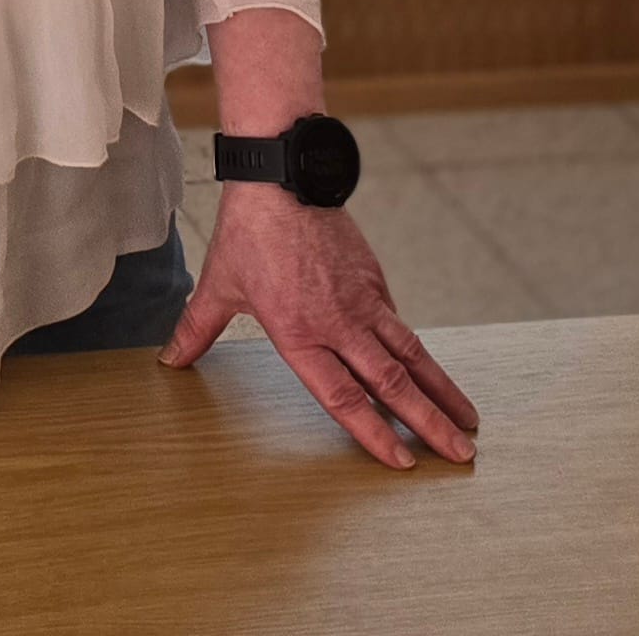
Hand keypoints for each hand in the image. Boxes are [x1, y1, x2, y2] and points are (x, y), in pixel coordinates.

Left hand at [158, 183, 480, 469]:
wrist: (282, 175)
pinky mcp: (373, 277)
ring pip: (411, 353)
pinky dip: (416, 350)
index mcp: (299, 332)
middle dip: (429, 424)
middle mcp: (338, 321)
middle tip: (461, 455)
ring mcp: (362, 299)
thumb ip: (198, 329)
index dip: (372, 433)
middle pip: (392, 383)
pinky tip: (429, 369)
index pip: (341, 396)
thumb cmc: (249, 230)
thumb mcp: (218, 284)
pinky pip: (398, 321)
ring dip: (441, 389)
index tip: (402, 464)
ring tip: (467, 420)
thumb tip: (171, 361)